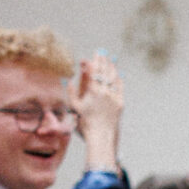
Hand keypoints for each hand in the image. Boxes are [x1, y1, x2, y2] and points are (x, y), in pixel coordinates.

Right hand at [73, 53, 123, 170]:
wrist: (101, 135)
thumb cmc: (85, 122)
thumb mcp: (74, 106)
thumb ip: (72, 91)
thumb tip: (69, 80)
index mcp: (92, 91)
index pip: (94, 71)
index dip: (95, 61)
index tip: (95, 53)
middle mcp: (104, 92)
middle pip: (104, 72)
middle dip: (103, 61)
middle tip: (103, 53)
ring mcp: (113, 97)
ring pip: (113, 78)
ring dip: (112, 68)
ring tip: (110, 60)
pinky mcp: (120, 103)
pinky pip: (120, 88)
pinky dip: (118, 80)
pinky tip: (118, 75)